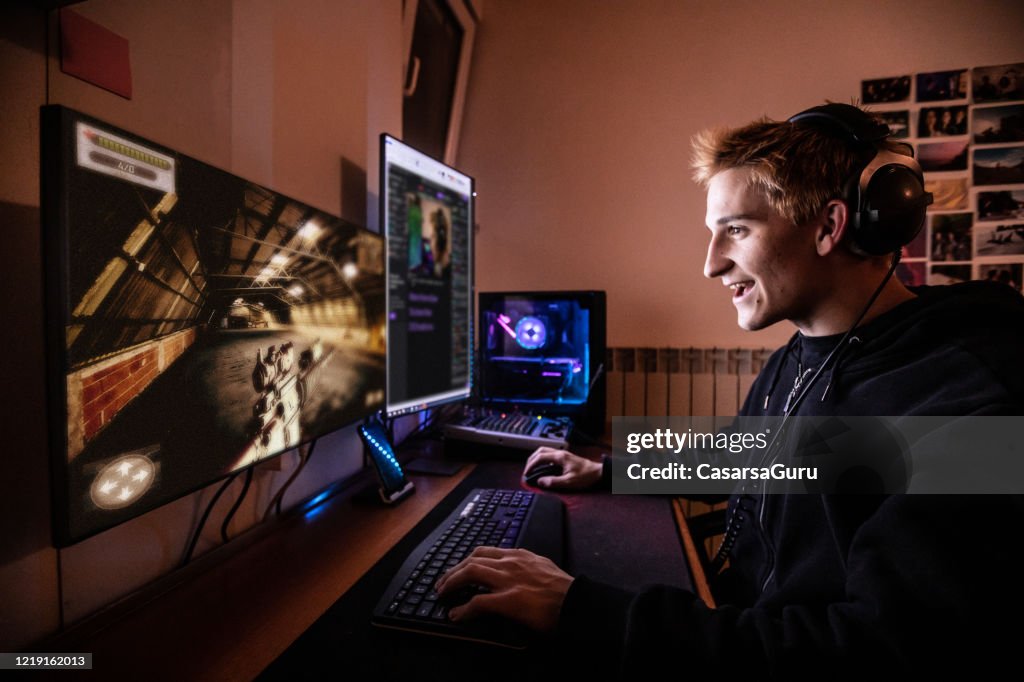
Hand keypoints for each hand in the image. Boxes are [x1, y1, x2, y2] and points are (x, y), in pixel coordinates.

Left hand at [435, 547, 572, 632]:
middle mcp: (511, 562)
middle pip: (473, 559)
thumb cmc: (566, 591)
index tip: (459, 569)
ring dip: (452, 583)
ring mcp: (509, 580)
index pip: (485, 551)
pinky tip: (456, 615)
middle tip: (443, 583)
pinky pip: (478, 602)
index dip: (467, 561)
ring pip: (470, 573)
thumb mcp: (544, 568)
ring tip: (443, 594)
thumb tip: (516, 576)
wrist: (578, 603)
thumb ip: (527, 567)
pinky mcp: (509, 600)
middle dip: (453, 570)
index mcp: (520, 555)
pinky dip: (463, 609)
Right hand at [523, 447, 602, 489]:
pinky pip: (550, 454)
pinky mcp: (565, 457)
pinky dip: (542, 459)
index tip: (526, 473)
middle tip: (527, 470)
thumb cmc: (586, 476)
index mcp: (560, 457)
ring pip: (544, 451)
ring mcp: (563, 454)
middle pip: (540, 451)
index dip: (530, 465)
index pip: (539, 457)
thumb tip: (540, 482)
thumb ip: (553, 482)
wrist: (598, 472)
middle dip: (531, 459)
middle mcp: (560, 453)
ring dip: (536, 458)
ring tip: (532, 468)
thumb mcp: (569, 482)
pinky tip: (543, 467)